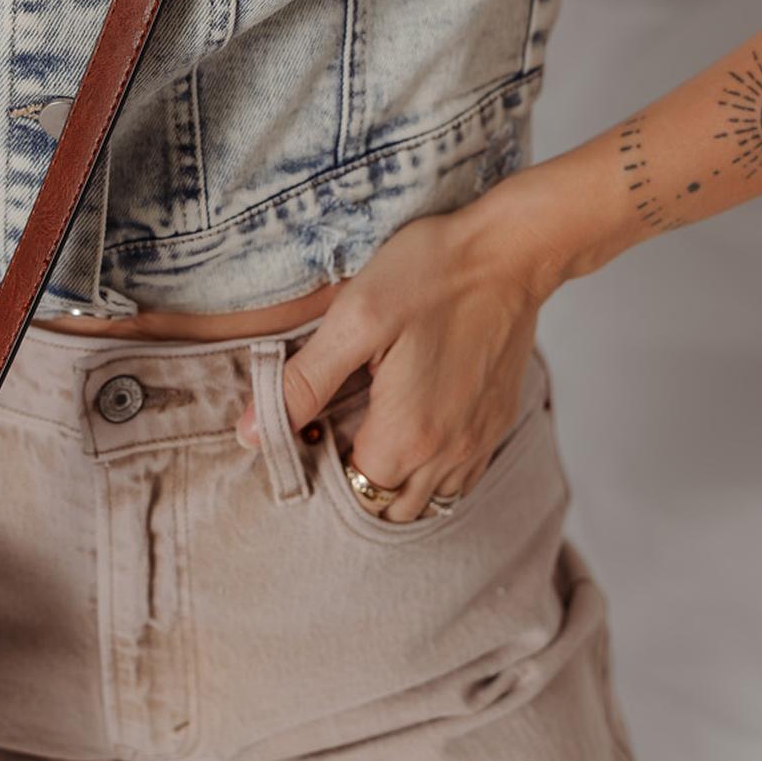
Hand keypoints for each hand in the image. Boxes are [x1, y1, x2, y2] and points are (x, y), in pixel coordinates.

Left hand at [235, 178, 565, 520]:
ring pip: (431, 501)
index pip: (355, 495)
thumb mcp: (354, 318)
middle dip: (360, 485)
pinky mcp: (498, 421)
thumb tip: (251, 434)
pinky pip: (462, 478)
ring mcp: (479, 440)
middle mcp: (450, 453)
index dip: (325, 471)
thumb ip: (303, 383)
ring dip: (398, 483)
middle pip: (392, 508)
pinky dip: (434, 471)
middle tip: (339, 431)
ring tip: (373, 431)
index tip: (314, 432)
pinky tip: (415, 427)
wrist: (510, 252)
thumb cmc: (430, 274)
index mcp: (408, 435)